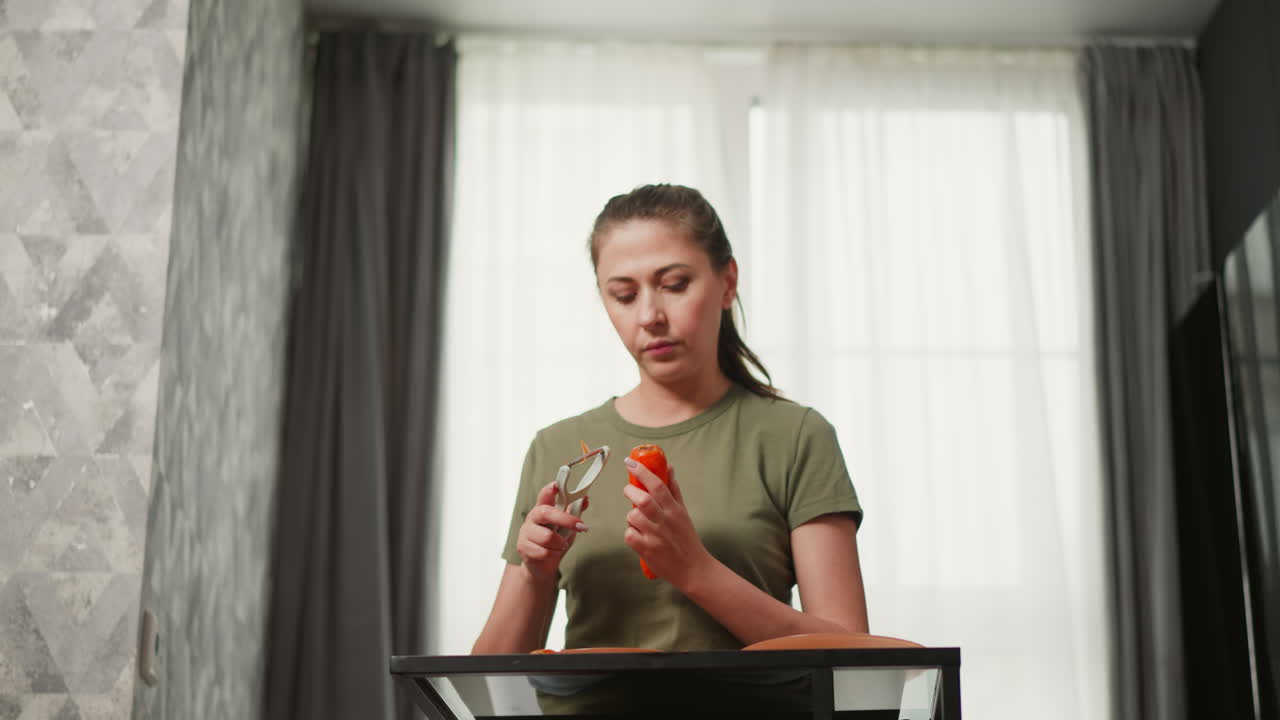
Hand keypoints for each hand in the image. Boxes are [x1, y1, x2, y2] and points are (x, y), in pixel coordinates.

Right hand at [516, 481, 588, 583]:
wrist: (541, 566)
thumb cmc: (555, 542)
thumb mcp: (567, 526)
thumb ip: (574, 512)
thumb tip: (585, 499)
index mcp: (543, 509)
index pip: (544, 495)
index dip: (549, 489)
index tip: (556, 485)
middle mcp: (532, 518)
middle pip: (546, 512)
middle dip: (565, 519)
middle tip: (580, 526)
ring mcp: (526, 532)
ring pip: (547, 537)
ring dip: (560, 543)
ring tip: (561, 545)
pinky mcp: (523, 547)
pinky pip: (544, 551)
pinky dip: (553, 554)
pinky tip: (552, 553)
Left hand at [621, 460, 710, 587]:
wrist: (693, 569)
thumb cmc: (687, 539)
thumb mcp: (683, 512)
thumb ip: (674, 490)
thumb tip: (669, 467)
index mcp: (675, 510)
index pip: (657, 486)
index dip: (642, 471)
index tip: (630, 463)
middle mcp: (665, 522)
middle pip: (643, 500)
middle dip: (630, 491)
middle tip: (629, 490)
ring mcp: (655, 537)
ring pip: (633, 517)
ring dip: (631, 516)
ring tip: (638, 520)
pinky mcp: (647, 550)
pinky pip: (629, 535)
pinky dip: (630, 533)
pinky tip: (639, 535)